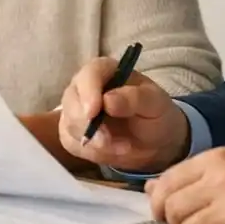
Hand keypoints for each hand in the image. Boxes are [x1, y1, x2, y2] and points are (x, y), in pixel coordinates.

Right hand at [57, 56, 190, 172]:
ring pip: (68, 124)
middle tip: (108, 141)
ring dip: (94, 142)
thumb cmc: (156, 114)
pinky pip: (71, 142)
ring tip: (123, 148)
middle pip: (71, 99)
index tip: (93, 112)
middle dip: (86, 124)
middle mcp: (85, 86)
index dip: (88, 91)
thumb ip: (135, 99)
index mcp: (106, 71)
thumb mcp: (155, 104)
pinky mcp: (73, 132)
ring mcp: (76, 109)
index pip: (90, 73)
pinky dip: (91, 152)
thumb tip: (108, 99)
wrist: (154, 140)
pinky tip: (112, 152)